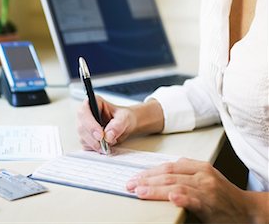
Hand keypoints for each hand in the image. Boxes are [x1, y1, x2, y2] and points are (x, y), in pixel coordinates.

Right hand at [77, 96, 137, 152]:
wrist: (126, 125)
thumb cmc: (124, 116)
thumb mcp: (125, 117)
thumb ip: (118, 125)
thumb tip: (108, 135)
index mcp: (94, 102)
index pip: (84, 111)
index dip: (90, 124)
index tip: (100, 135)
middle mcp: (87, 113)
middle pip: (81, 126)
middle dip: (92, 138)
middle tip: (104, 144)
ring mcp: (85, 126)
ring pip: (82, 137)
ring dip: (95, 144)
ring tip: (109, 143)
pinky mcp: (86, 137)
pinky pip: (86, 145)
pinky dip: (95, 148)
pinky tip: (104, 145)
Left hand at [126, 158, 253, 222]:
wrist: (246, 209)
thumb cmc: (222, 195)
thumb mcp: (204, 178)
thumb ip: (185, 174)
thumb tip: (160, 175)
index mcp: (198, 166)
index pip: (168, 166)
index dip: (149, 171)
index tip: (135, 177)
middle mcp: (201, 174)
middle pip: (168, 174)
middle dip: (146, 179)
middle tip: (130, 184)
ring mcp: (206, 188)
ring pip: (175, 185)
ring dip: (155, 189)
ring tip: (140, 191)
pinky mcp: (211, 203)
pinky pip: (193, 199)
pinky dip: (181, 198)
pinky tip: (171, 198)